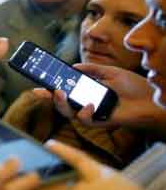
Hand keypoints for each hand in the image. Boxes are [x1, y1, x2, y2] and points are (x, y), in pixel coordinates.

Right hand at [36, 63, 165, 134]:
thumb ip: (91, 69)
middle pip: (61, 102)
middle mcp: (86, 102)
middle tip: (41, 90)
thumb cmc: (134, 87)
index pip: (65, 89)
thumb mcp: (110, 72)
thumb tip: (72, 67)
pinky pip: (85, 121)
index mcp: (87, 90)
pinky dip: (84, 113)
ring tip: (58, 93)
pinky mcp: (100, 122)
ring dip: (59, 104)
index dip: (50, 86)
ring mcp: (92, 113)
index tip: (37, 82)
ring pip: (68, 113)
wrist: (152, 99)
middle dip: (48, 97)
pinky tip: (90, 104)